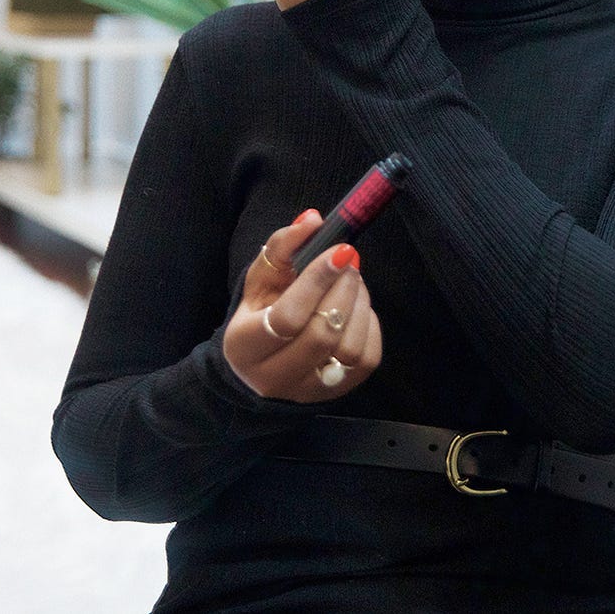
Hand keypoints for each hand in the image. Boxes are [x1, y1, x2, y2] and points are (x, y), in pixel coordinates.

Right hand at [222, 209, 381, 402]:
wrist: (258, 367)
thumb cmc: (258, 314)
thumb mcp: (260, 278)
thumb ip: (283, 245)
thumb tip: (313, 219)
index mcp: (245, 345)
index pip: (288, 318)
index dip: (318, 281)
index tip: (339, 250)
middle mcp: (273, 377)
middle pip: (321, 335)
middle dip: (343, 290)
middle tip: (348, 261)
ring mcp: (307, 390)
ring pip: (348, 351)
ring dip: (359, 306)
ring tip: (353, 282)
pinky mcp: (335, 394)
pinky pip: (366, 361)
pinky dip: (369, 327)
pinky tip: (357, 308)